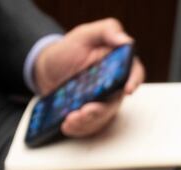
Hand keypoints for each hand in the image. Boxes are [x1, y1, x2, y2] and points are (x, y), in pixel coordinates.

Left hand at [34, 18, 145, 137]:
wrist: (46, 69)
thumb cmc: (68, 50)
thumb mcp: (84, 34)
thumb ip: (107, 30)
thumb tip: (126, 41)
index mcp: (118, 66)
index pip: (134, 73)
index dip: (134, 81)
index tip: (127, 89)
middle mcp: (114, 87)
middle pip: (116, 102)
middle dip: (101, 110)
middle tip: (87, 110)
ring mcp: (101, 103)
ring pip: (102, 118)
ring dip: (87, 122)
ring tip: (70, 119)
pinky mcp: (89, 116)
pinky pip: (88, 127)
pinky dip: (78, 128)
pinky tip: (66, 125)